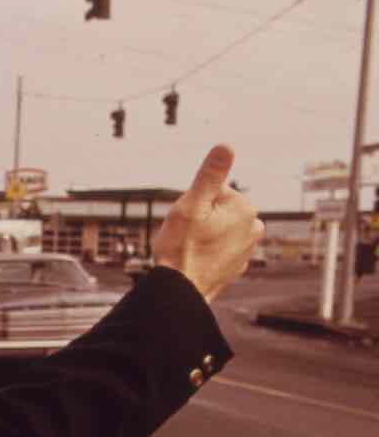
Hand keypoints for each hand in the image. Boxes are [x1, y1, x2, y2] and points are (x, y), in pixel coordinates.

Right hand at [151, 144, 264, 302]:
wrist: (182, 291)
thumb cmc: (182, 248)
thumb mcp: (191, 205)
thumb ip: (210, 175)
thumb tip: (226, 146)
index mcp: (244, 208)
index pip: (213, 191)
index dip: (193, 203)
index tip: (187, 220)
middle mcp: (253, 226)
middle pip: (218, 209)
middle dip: (200, 217)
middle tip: (187, 234)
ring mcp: (248, 247)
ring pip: (219, 228)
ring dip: (204, 234)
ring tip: (190, 248)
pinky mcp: (238, 264)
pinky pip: (221, 248)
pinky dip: (208, 251)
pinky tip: (196, 260)